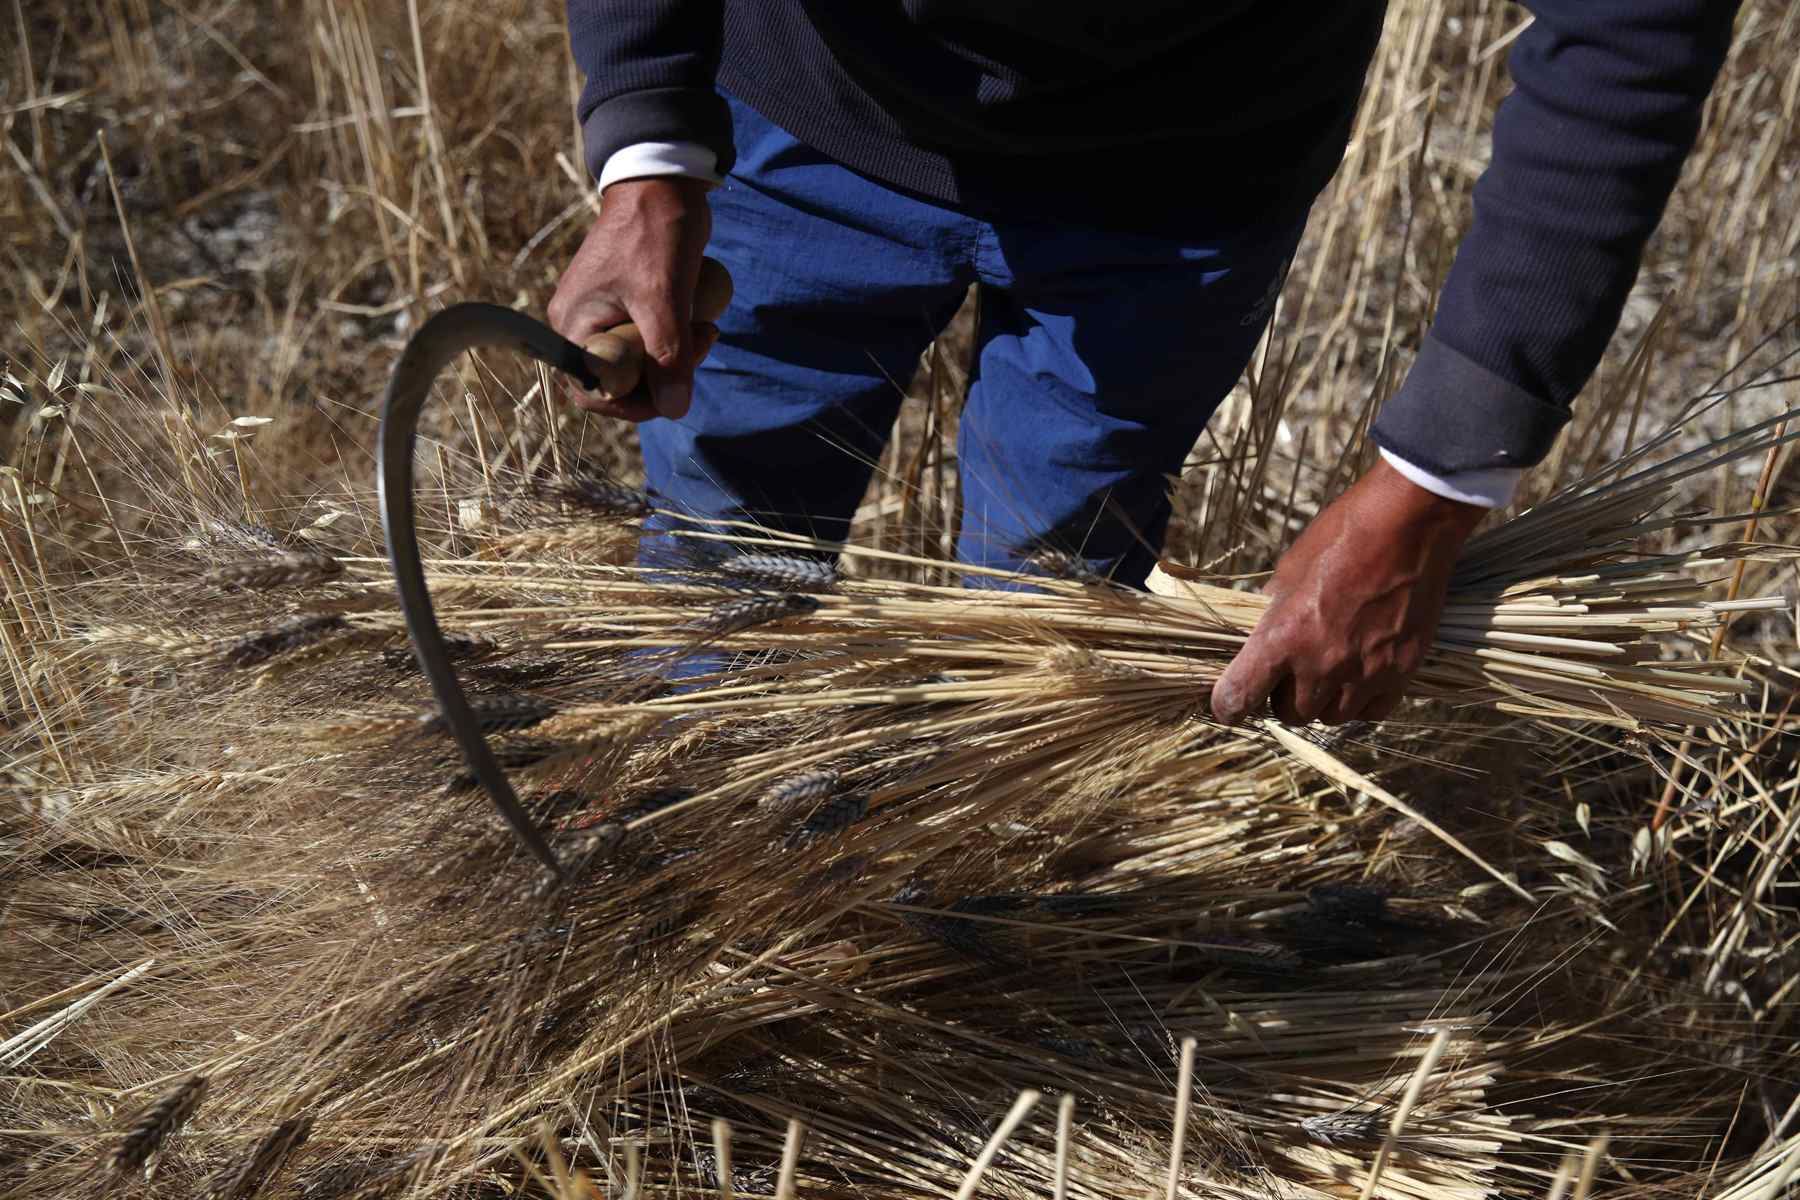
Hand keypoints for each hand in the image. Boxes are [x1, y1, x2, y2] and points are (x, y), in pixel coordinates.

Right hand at [547, 177, 714, 420]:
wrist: (662, 180)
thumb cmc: (655, 234)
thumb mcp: (664, 300)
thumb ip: (668, 357)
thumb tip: (674, 410)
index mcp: (573, 325)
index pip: (593, 392)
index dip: (634, 403)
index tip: (675, 389)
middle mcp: (579, 323)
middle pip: (621, 379)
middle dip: (665, 374)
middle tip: (702, 343)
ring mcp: (601, 311)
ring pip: (640, 359)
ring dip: (676, 354)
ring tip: (704, 326)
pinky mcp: (624, 301)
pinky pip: (648, 336)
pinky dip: (674, 335)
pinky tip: (696, 316)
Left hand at [1209, 458, 1485, 725]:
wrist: (1407, 526)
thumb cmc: (1341, 538)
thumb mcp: (1289, 571)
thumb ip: (1273, 612)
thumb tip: (1261, 634)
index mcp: (1283, 637)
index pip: (1241, 696)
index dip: (1229, 706)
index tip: (1230, 706)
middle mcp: (1322, 664)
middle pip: (1291, 713)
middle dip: (1285, 696)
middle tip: (1292, 672)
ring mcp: (1364, 672)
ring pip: (1332, 716)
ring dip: (1324, 700)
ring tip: (1330, 670)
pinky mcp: (1401, 672)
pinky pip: (1371, 712)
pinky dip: (1361, 701)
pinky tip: (1360, 676)